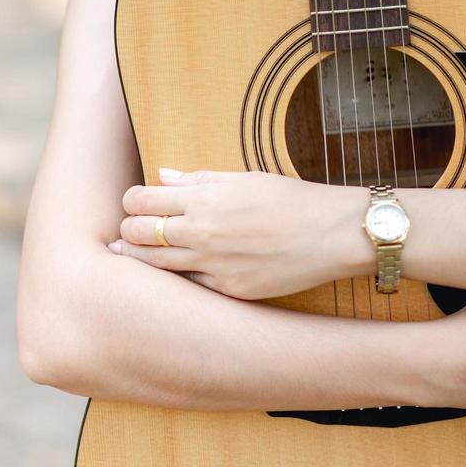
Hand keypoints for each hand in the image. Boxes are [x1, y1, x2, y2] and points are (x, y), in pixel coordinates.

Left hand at [107, 169, 370, 299]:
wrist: (336, 235)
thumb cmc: (293, 200)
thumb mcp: (245, 179)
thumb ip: (199, 180)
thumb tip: (163, 175)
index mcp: (204, 200)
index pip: (141, 200)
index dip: (131, 200)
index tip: (134, 202)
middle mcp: (202, 234)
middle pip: (138, 234)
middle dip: (129, 229)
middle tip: (132, 229)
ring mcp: (213, 266)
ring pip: (154, 266)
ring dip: (140, 257)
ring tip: (135, 252)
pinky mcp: (228, 290)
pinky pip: (188, 286)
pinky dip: (176, 278)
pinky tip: (174, 272)